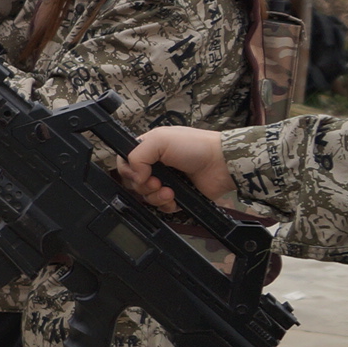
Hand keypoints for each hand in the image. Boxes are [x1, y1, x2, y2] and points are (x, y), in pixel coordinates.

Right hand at [118, 125, 232, 212]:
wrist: (222, 164)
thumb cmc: (195, 146)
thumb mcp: (160, 140)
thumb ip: (137, 155)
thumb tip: (135, 177)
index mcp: (148, 149)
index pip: (125, 162)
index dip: (128, 171)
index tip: (140, 173)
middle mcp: (155, 165)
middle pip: (133, 182)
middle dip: (143, 185)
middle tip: (157, 181)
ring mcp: (166, 181)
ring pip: (146, 196)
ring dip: (155, 196)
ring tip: (169, 190)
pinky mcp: (176, 196)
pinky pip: (161, 206)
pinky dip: (166, 204)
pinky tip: (175, 197)